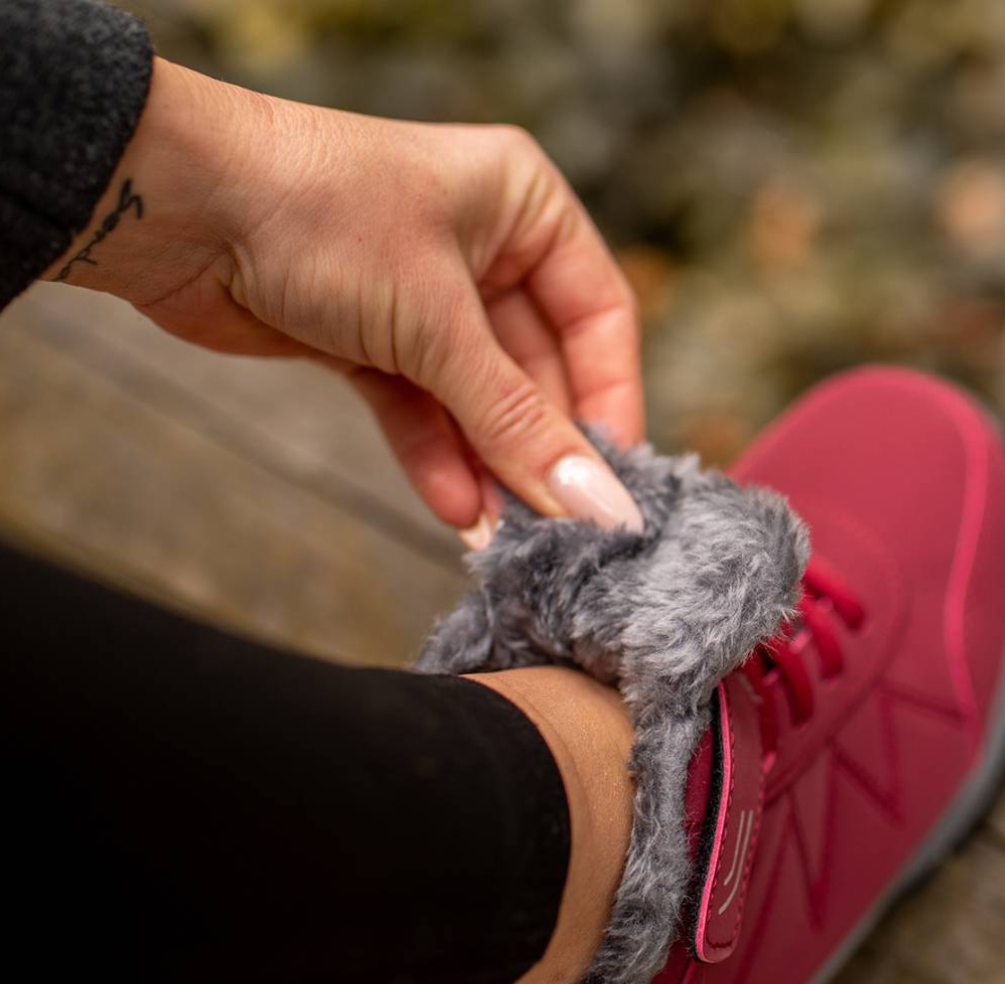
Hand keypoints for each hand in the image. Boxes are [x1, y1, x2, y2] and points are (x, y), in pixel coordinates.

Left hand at [45, 59, 643, 540]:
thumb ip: (517, 422)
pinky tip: (454, 511)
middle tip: (556, 527)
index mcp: (522, 208)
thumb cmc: (321, 221)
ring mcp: (424, 299)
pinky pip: (421, 409)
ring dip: (489, 468)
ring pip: (477, 399)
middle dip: (539, 449)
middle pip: (537, 369)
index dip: (609, 400)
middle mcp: (482, 249)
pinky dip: (435, 457)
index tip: (611, 480)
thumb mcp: (437, 323)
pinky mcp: (372, 341)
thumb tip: (596, 505)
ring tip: (505, 537)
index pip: (598, 316)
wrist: (177, 210)